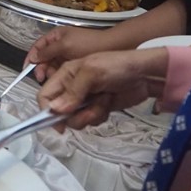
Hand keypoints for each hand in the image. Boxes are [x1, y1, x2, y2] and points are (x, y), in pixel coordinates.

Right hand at [27, 26, 114, 81]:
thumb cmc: (90, 43)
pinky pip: (63, 74)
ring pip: (53, 69)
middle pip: (44, 60)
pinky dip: (61, 78)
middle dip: (41, 69)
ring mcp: (68, 57)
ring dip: (51, 75)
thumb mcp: (66, 44)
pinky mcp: (75, 67)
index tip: (26, 69)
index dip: (30, 58)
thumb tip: (34, 59)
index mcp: (56, 37)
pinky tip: (62, 82)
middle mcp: (60, 47)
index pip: (37, 47)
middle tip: (42, 77)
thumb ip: (48, 51)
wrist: (114, 48)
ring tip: (53, 80)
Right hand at [36, 48, 167, 130]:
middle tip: (91, 110)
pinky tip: (109, 103)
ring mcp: (85, 99)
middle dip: (75, 115)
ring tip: (104, 103)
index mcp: (65, 75)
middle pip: (59, 112)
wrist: (145, 74)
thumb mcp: (92, 73)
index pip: (45, 95)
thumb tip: (54, 110)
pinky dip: (99, 116)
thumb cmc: (116, 66)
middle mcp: (71, 88)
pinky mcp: (97, 108)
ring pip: (75, 119)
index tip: (59, 124)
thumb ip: (72, 92)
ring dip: (90, 115)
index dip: (47, 110)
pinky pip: (90, 120)